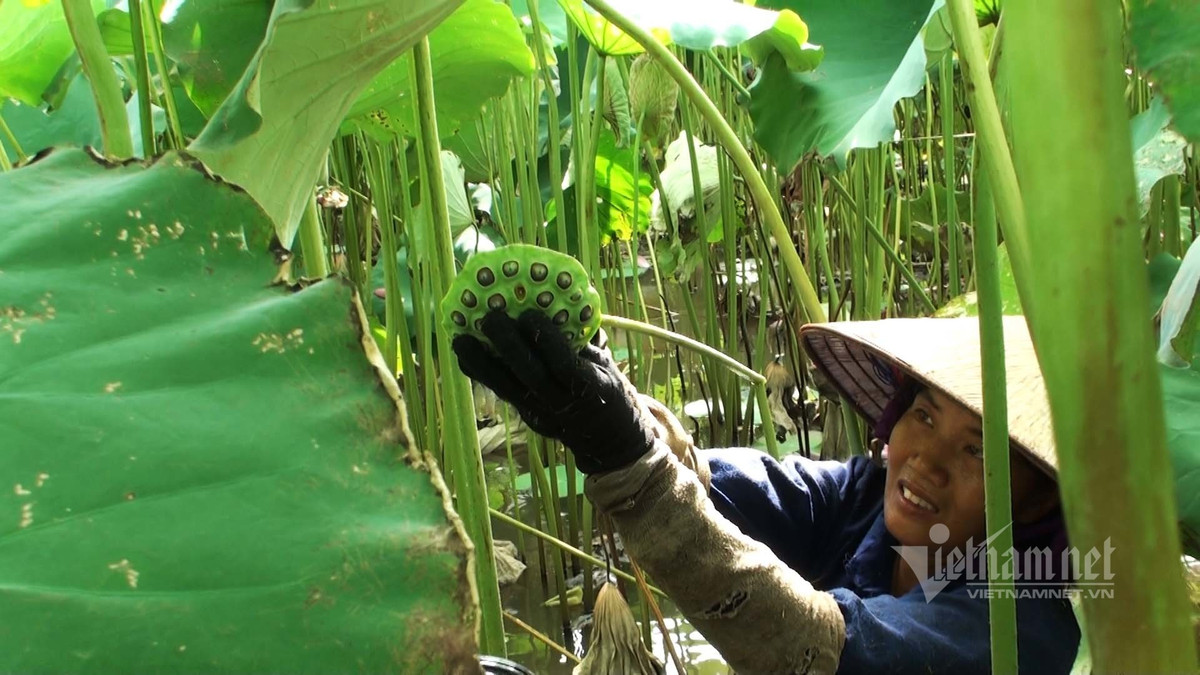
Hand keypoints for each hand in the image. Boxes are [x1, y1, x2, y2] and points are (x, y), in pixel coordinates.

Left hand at [451, 310, 655, 473]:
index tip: (530, 313)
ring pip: (508, 387)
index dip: (547, 340)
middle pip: (531, 376)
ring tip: (461, 339)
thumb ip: (585, 339)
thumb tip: (564, 303)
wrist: (607, 437)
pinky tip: (465, 354)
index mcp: (591, 386)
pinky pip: (502, 393)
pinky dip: (482, 373)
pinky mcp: (527, 417)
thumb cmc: (608, 387)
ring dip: (482, 362)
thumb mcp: (607, 363)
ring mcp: (542, 414)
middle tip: (490, 317)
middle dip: (508, 346)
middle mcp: (563, 403)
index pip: (565, 365)